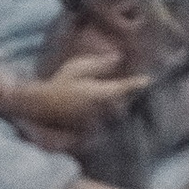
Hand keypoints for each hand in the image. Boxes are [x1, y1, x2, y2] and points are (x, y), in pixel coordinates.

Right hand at [11, 62, 149, 137]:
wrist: (42, 106)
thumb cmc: (59, 83)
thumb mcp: (77, 68)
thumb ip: (99, 64)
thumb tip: (118, 58)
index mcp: (97, 92)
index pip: (122, 88)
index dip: (135, 84)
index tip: (147, 80)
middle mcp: (99, 109)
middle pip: (121, 103)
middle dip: (123, 96)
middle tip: (122, 88)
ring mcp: (96, 122)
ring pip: (114, 113)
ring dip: (115, 107)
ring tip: (104, 99)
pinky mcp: (91, 130)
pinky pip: (104, 122)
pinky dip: (104, 116)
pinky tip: (94, 110)